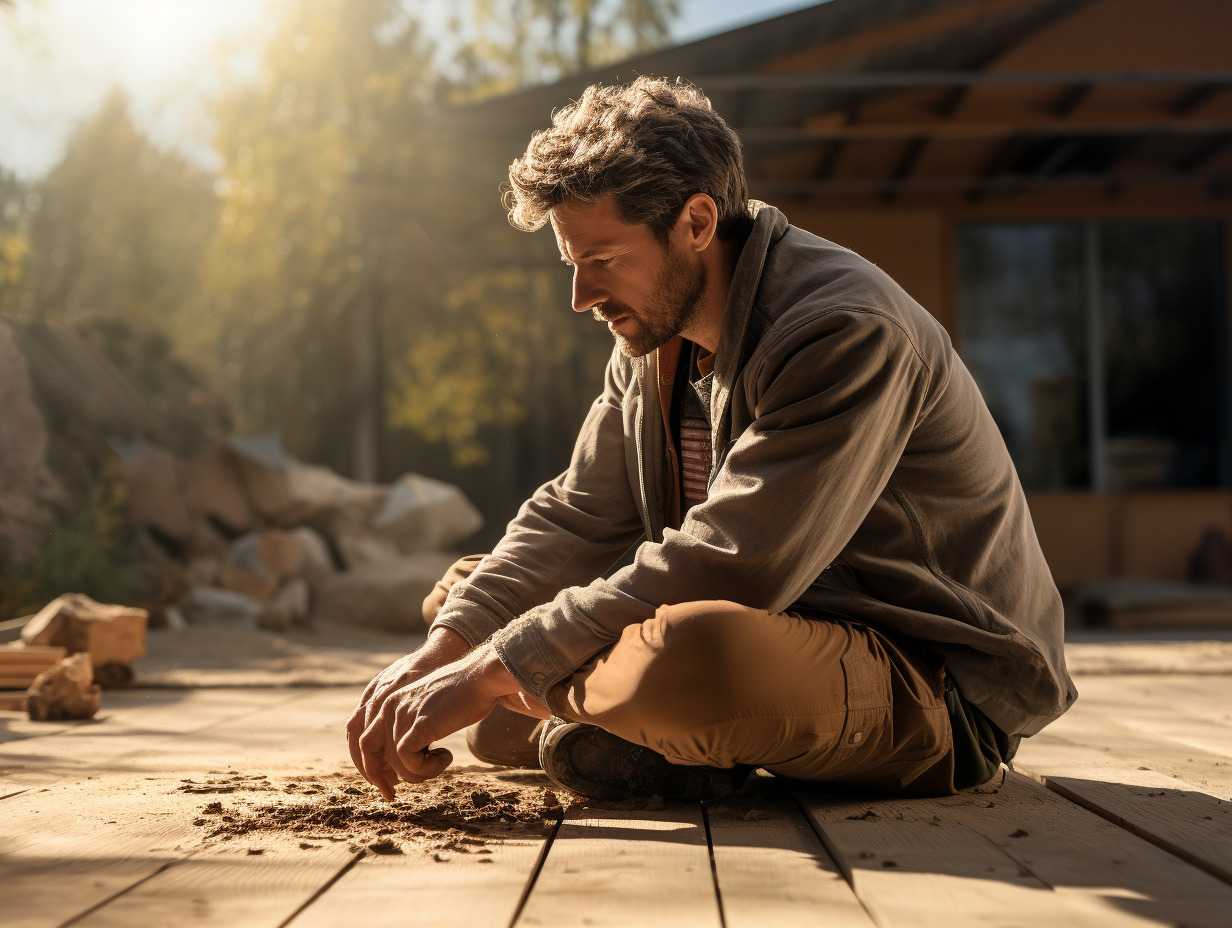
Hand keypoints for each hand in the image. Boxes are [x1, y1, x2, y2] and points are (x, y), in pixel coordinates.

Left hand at [356, 643, 526, 798]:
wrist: (481, 678)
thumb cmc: (462, 695)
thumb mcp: (426, 711)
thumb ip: (411, 727)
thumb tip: (404, 758)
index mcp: (389, 702)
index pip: (365, 740)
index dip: (372, 766)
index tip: (387, 783)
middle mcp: (389, 707)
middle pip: (369, 752)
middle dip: (379, 777)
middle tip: (392, 795)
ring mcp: (402, 715)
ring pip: (396, 763)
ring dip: (419, 772)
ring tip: (442, 760)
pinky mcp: (418, 725)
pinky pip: (411, 763)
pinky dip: (428, 769)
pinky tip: (446, 756)